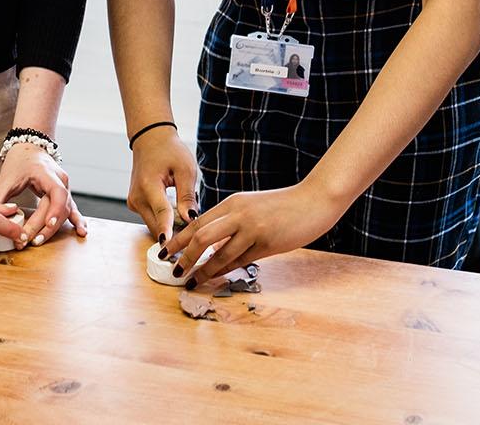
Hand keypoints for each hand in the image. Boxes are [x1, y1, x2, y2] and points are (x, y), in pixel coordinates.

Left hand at [0, 142, 86, 247]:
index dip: (54, 210)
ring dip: (53, 228)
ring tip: (39, 241)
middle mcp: (60, 179)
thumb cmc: (18, 162)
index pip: (57, 193)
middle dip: (45, 226)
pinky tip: (81, 232)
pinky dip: (77, 221)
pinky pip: (72, 209)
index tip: (45, 225)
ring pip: (65, 210)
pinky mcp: (64, 194)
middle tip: (30, 240)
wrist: (29, 149)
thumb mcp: (6, 179)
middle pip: (58, 206)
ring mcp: (65, 186)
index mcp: (46, 172)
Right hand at [127, 126, 197, 244]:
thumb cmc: (170, 151)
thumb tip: (191, 219)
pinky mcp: (135, 205)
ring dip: (169, 228)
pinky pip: (151, 218)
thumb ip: (187, 196)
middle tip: (195, 242)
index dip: (168, 232)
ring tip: (189, 230)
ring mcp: (134, 202)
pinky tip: (178, 218)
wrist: (150, 140)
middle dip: (174, 234)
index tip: (172, 249)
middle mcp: (137, 197)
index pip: (161, 213)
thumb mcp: (185, 169)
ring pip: (153, 224)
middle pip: (157, 225)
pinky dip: (164, 221)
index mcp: (149, 185)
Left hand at [164, 183, 344, 286]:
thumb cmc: (284, 206)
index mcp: (233, 203)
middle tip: (173, 270)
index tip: (165, 252)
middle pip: (200, 235)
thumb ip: (232, 223)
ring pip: (218, 252)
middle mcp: (238, 213)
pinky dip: (223, 270)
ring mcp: (252, 228)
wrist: (314, 200)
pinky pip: (239, 260)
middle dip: (183, 255)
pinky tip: (213, 277)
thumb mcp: (253, 209)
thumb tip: (211, 247)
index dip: (179, 239)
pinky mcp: (266, 243)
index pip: (198, 222)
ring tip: (189, 280)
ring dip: (201, 269)